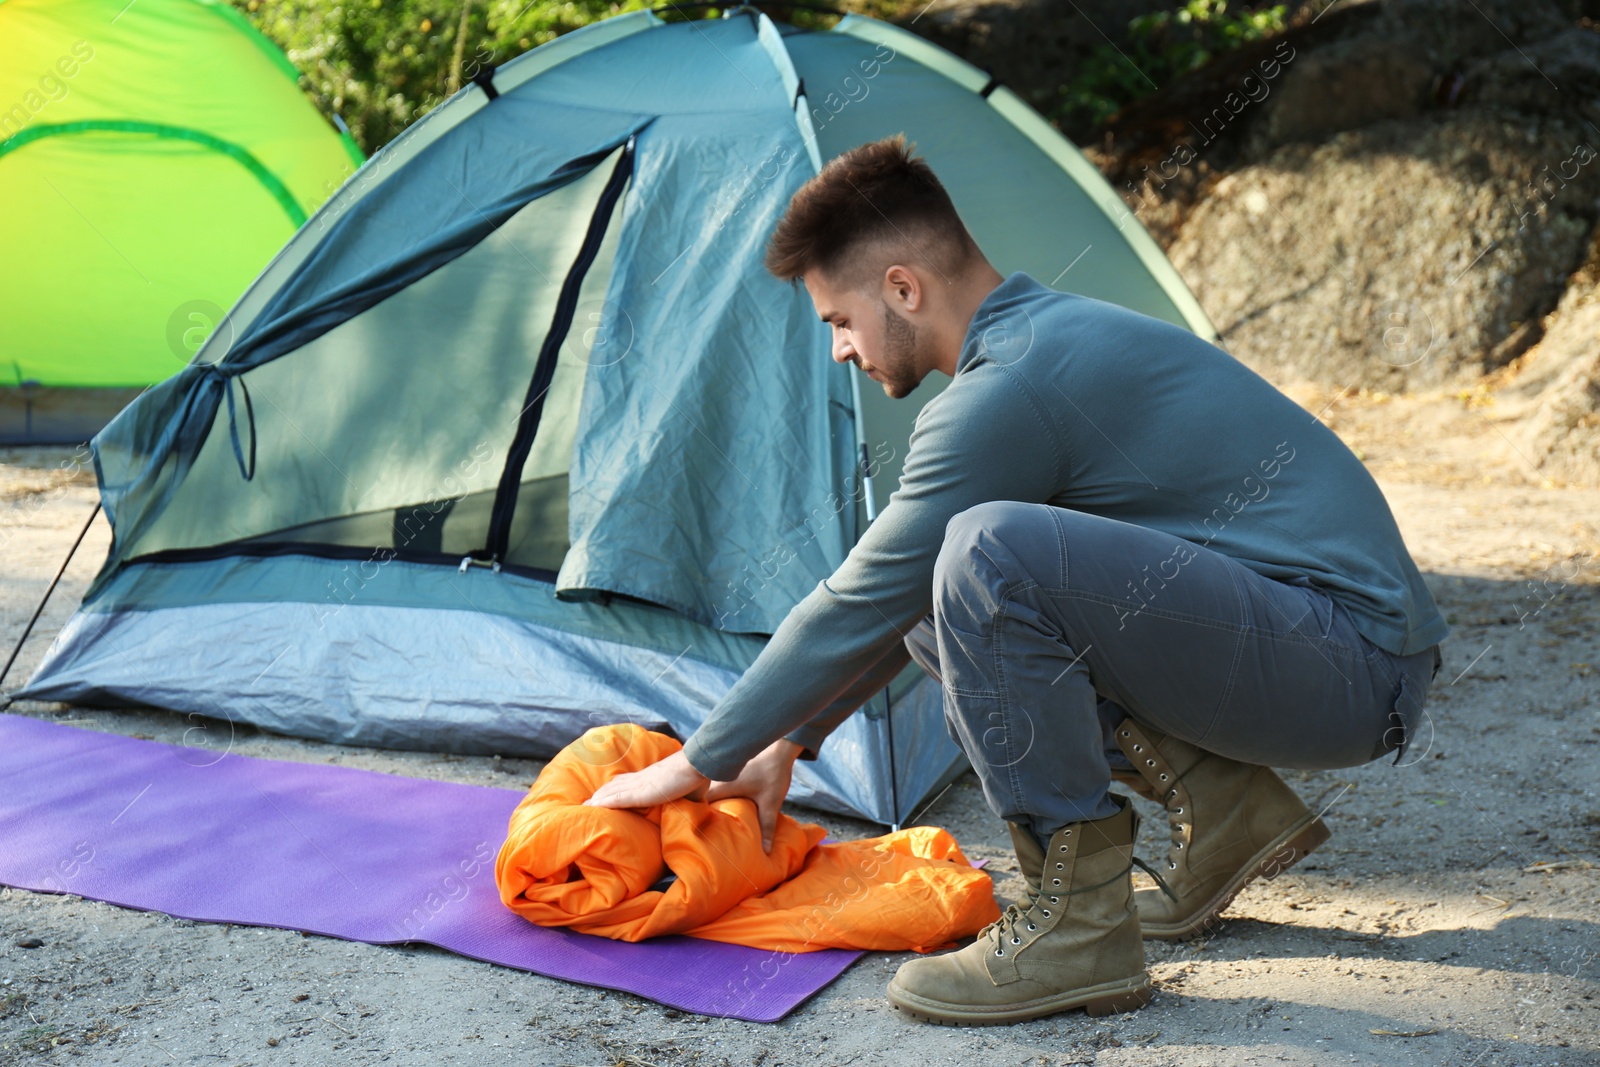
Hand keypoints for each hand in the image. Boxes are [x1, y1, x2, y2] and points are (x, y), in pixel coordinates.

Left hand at [583, 749, 710, 810]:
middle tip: (586, 802)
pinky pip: (616, 799)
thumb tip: (695, 803)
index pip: (627, 781)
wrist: (695, 765)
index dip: (614, 787)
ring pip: (610, 792)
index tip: (604, 793)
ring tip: (583, 807)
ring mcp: (638, 785)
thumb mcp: (688, 789)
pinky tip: (591, 807)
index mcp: (650, 777)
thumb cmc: (695, 776)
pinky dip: (602, 803)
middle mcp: (640, 779)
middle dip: (600, 794)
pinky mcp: (639, 793)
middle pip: (613, 785)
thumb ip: (684, 796)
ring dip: (596, 799)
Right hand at [703, 738, 803, 853]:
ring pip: (710, 788)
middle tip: (701, 828)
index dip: (692, 813)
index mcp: (722, 785)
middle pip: (702, 795)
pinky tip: (726, 803)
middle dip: (701, 810)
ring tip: (712, 819)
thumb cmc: (773, 774)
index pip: (698, 801)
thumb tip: (766, 851)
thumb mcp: (771, 803)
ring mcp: (723, 771)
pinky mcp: (731, 768)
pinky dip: (719, 793)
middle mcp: (718, 777)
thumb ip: (767, 827)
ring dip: (711, 801)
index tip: (691, 827)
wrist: (781, 748)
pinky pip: (718, 782)